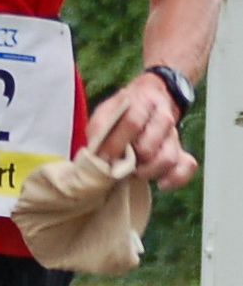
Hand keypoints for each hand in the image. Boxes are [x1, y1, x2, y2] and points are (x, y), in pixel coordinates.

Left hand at [88, 75, 197, 190]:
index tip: (104, 158)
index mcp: (142, 103)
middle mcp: (162, 117)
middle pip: (150, 145)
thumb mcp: (107, 111)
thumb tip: (98, 155)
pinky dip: (175, 178)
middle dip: (132, 160)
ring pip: (168, 157)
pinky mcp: (182, 150)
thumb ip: (100, 128)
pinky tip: (161, 184)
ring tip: (135, 173)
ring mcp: (173, 135)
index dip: (116, 144)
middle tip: (119, 166)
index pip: (132, 123)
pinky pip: (187, 166)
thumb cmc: (123, 113)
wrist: (150, 101)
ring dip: (148, 171)